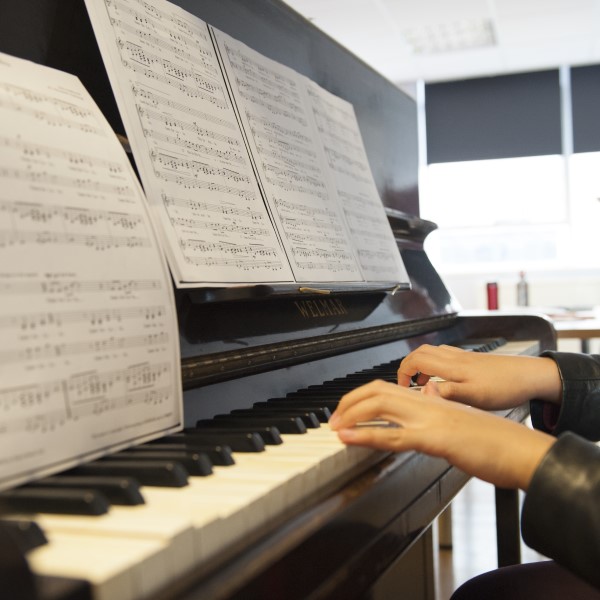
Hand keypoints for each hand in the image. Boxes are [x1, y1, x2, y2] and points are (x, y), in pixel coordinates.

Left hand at [330, 380, 554, 490]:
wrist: (522, 450)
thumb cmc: (495, 440)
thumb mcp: (460, 421)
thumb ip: (440, 408)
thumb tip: (428, 395)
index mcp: (432, 400)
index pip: (387, 388)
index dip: (362, 397)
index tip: (347, 411)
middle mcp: (428, 403)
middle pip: (376, 390)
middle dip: (349, 402)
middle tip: (333, 418)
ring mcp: (430, 418)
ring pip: (379, 406)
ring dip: (351, 415)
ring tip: (334, 426)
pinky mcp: (435, 438)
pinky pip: (392, 434)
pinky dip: (365, 435)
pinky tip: (348, 439)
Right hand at [397, 344, 561, 409]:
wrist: (529, 376)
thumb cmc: (505, 387)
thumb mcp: (475, 397)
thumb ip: (447, 394)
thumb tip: (424, 393)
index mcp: (452, 367)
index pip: (416, 360)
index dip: (402, 372)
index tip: (401, 386)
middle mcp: (455, 358)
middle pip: (421, 352)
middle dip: (408, 365)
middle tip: (406, 383)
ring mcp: (463, 357)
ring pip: (433, 352)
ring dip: (422, 365)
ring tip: (423, 383)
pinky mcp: (472, 360)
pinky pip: (445, 356)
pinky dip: (436, 364)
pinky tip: (444, 378)